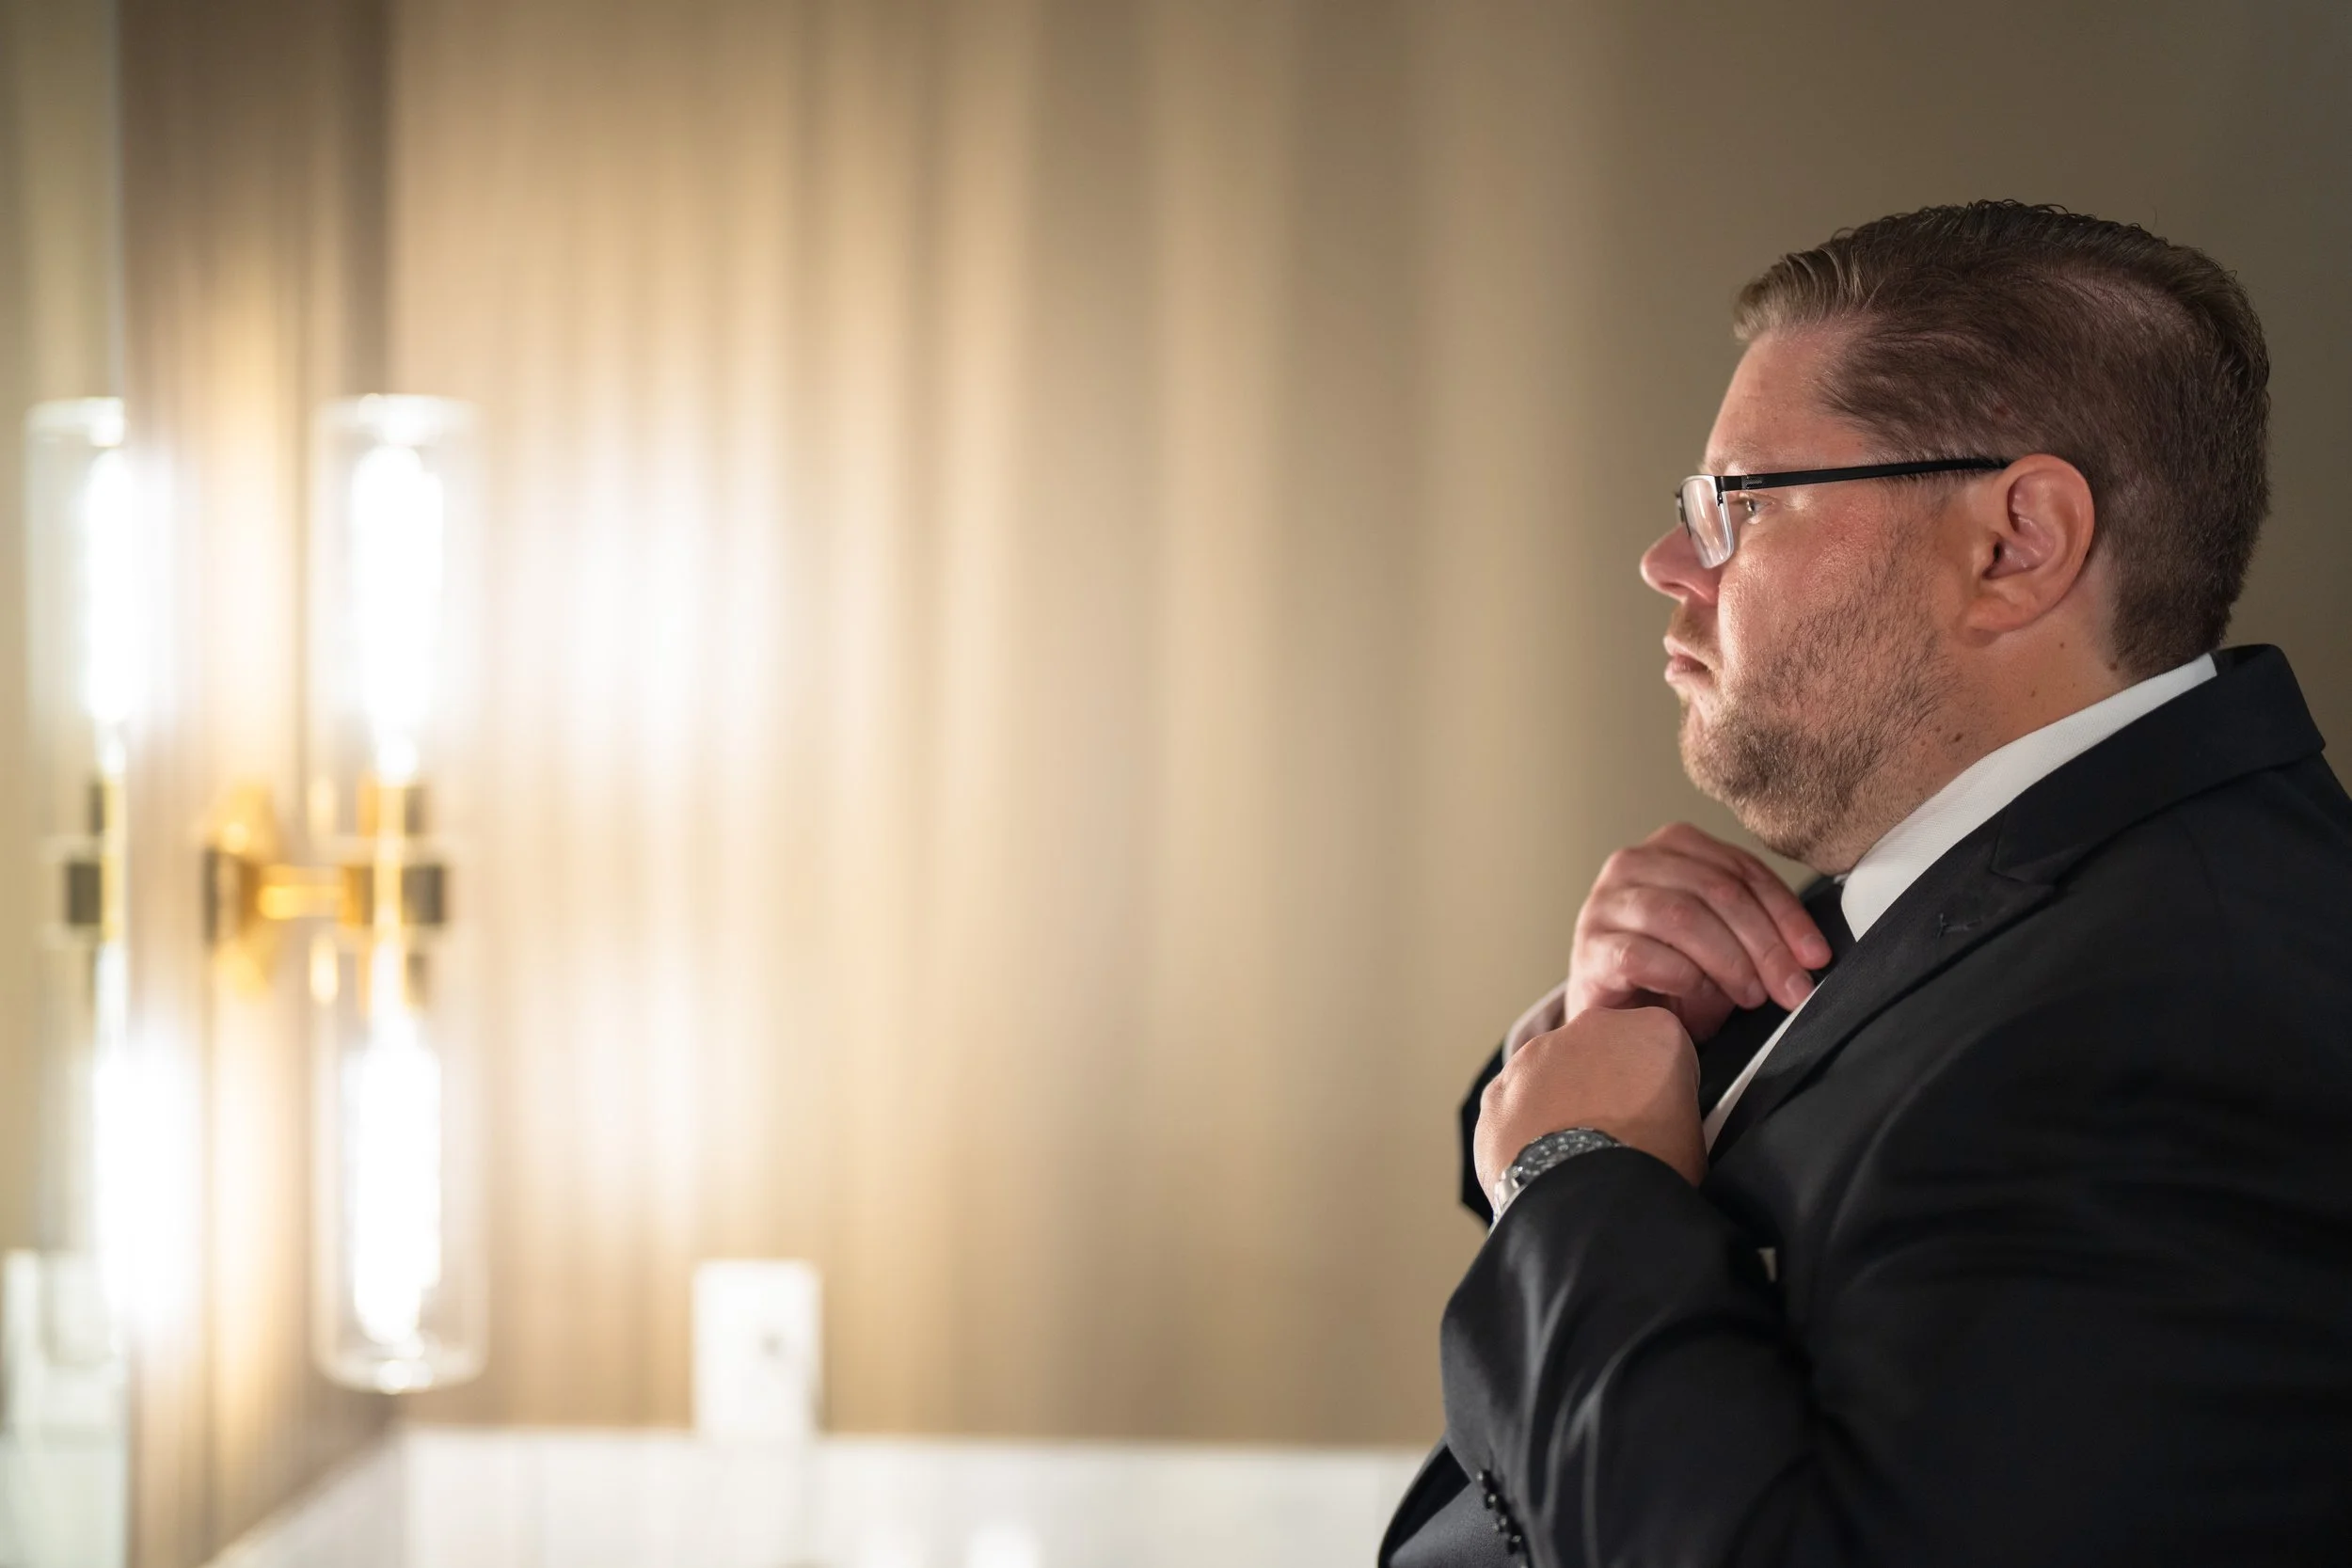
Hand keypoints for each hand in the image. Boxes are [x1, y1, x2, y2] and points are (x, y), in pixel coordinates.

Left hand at [1475, 1006, 1705, 1190]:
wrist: (1588, 1207)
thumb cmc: (1651, 1172)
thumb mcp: (1695, 1135)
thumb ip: (1673, 1104)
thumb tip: (1659, 1121)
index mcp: (1650, 1031)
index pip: (1659, 1046)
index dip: (1659, 1083)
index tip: (1657, 1114)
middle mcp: (1588, 1029)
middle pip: (1599, 1052)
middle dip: (1604, 1084)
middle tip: (1614, 1134)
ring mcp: (1534, 1057)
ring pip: (1550, 1075)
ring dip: (1558, 1103)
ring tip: (1573, 1155)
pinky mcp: (1496, 1091)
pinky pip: (1513, 1107)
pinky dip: (1522, 1129)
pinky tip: (1539, 1162)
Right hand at [1566, 822, 1828, 1041]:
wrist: (1614, 1018)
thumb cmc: (1672, 975)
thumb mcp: (1726, 942)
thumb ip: (1759, 931)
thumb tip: (1808, 956)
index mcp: (1673, 848)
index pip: (1742, 870)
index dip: (1787, 915)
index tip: (1815, 957)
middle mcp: (1633, 863)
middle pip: (1716, 890)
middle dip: (1765, 944)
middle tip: (1790, 987)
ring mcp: (1604, 904)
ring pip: (1682, 916)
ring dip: (1728, 960)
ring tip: (1749, 995)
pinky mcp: (1589, 949)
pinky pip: (1641, 955)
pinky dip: (1681, 976)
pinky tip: (1698, 993)